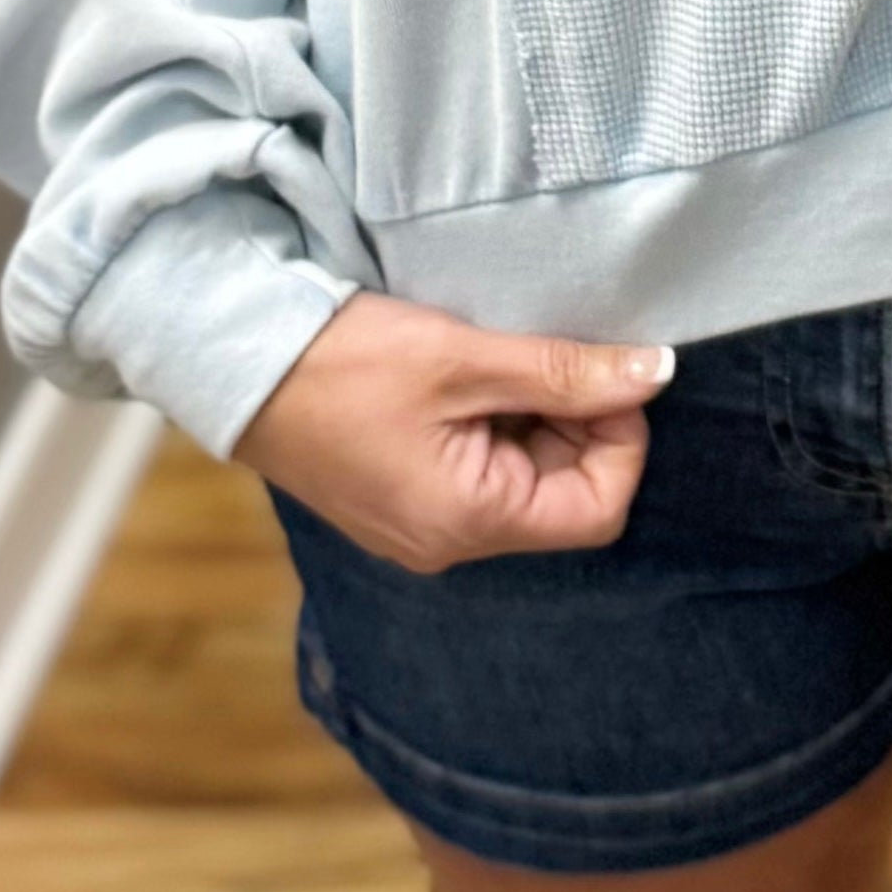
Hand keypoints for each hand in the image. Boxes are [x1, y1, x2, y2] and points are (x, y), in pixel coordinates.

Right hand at [232, 290, 672, 571]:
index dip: (620, 436)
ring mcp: (421, 523)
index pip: (599, 508)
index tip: (600, 371)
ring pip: (522, 475)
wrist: (235, 360)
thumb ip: (564, 371)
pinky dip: (492, 418)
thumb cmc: (343, 363)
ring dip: (532, 412)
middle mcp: (449, 542)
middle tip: (544, 350)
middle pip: (562, 492)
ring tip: (496, 355)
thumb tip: (657, 372)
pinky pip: (479, 467)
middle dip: (574, 418)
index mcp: (469, 522)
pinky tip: (465, 371)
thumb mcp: (463, 357)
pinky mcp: (400, 496)